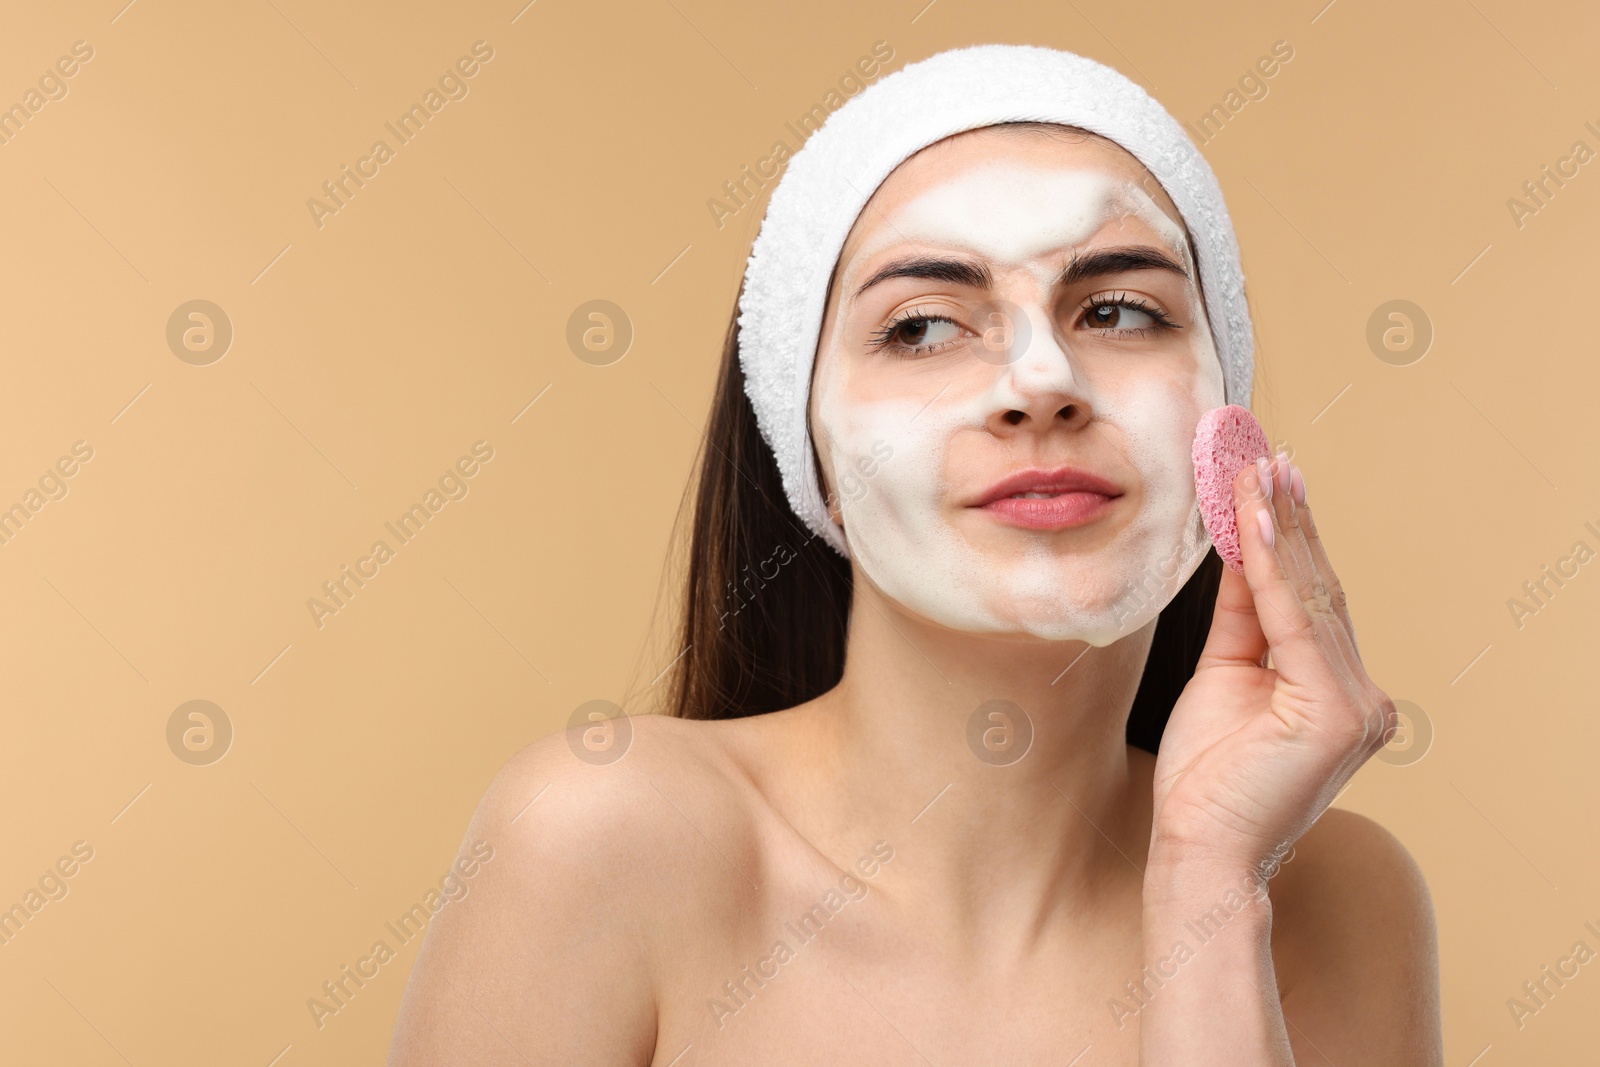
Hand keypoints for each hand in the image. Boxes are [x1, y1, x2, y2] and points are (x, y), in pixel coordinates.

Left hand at [1149, 452, 1396, 874]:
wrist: (1198, 845)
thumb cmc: (1207, 774)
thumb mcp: (1223, 674)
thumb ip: (1241, 616)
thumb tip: (1240, 549)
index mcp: (1339, 689)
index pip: (1310, 598)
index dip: (1288, 534)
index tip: (1269, 475)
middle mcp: (1363, 694)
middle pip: (1316, 588)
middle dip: (1287, 516)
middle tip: (1265, 453)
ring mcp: (1358, 704)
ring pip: (1308, 596)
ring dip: (1279, 526)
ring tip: (1258, 469)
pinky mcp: (1338, 712)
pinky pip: (1292, 621)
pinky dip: (1271, 567)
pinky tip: (1255, 521)